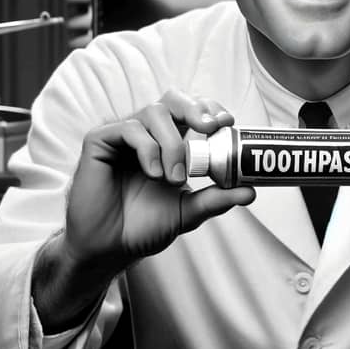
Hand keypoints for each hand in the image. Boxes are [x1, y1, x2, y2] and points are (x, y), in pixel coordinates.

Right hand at [62, 89, 255, 267]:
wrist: (109, 248)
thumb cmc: (142, 228)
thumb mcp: (187, 212)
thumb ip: (216, 199)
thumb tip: (250, 192)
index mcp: (168, 144)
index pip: (191, 111)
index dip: (209, 109)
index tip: (226, 122)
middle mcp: (146, 134)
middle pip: (172, 100)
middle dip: (195, 108)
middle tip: (210, 128)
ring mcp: (122, 136)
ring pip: (154, 112)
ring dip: (171, 143)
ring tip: (173, 177)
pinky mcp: (100, 141)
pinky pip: (128, 128)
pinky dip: (147, 148)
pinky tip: (152, 172)